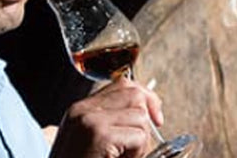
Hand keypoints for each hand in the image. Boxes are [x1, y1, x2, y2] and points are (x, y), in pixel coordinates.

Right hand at [50, 76, 164, 157]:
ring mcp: (90, 121)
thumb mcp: (92, 141)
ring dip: (141, 141)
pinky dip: (138, 152)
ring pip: (140, 117)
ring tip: (124, 157)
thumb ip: (112, 122)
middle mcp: (83, 110)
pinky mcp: (100, 136)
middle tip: (141, 143)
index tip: (156, 118)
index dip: (146, 98)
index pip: (123, 85)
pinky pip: (139, 136)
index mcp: (80, 109)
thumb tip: (149, 112)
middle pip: (134, 94)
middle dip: (147, 117)